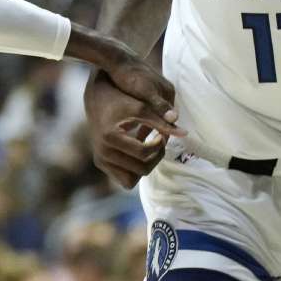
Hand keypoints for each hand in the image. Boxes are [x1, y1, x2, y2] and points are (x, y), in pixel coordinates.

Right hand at [84, 68, 183, 188]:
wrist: (96, 100)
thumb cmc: (120, 100)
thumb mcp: (142, 108)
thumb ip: (162, 122)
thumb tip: (185, 134)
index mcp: (110, 137)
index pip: (143, 152)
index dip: (159, 145)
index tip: (162, 134)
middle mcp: (102, 152)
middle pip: (141, 170)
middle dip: (155, 157)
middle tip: (159, 142)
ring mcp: (100, 159)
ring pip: (131, 180)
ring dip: (145, 166)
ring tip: (149, 148)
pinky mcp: (100, 163)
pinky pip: (123, 179)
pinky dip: (134, 170)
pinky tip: (139, 152)